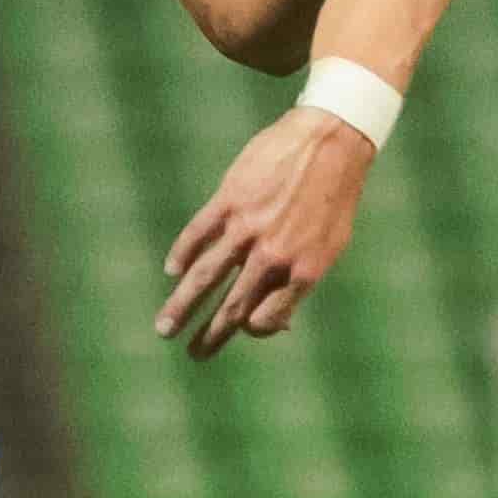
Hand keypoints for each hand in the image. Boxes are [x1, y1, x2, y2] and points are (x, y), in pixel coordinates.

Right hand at [156, 109, 377, 360]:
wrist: (330, 141)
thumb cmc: (333, 197)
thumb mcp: (330, 246)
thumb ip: (301, 282)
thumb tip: (282, 323)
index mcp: (303, 271)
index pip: (266, 319)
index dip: (252, 329)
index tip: (241, 328)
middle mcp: (273, 255)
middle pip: (232, 306)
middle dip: (209, 336)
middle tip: (193, 356)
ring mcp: (248, 228)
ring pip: (205, 277)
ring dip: (181, 306)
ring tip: (164, 329)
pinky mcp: (229, 200)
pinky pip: (198, 234)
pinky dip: (182, 254)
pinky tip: (171, 271)